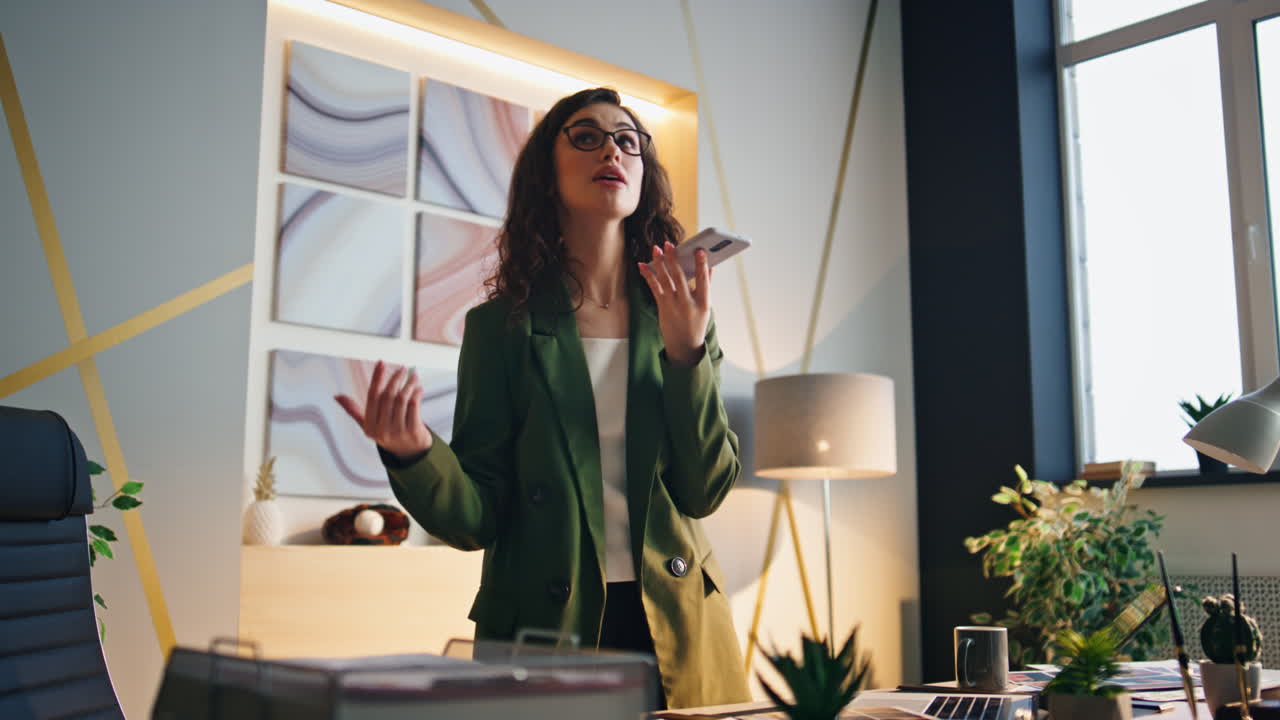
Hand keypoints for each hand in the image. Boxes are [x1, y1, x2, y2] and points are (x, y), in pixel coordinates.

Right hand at [335, 360, 432, 459]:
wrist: (409, 452)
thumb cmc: (387, 433)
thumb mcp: (367, 425)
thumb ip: (353, 410)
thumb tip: (337, 396)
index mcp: (369, 426)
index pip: (372, 396)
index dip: (376, 378)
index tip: (381, 363)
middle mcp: (382, 430)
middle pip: (388, 396)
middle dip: (395, 379)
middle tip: (402, 369)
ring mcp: (398, 432)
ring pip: (402, 399)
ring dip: (408, 384)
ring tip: (412, 376)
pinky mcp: (413, 431)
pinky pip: (414, 406)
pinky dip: (416, 394)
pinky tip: (418, 388)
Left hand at [637, 241, 710, 367]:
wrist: (684, 346)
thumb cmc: (697, 323)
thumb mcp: (706, 307)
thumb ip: (706, 286)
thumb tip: (709, 266)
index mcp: (703, 303)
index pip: (703, 281)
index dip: (701, 265)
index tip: (699, 250)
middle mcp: (687, 304)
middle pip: (680, 278)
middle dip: (674, 259)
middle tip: (669, 244)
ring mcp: (673, 306)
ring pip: (665, 281)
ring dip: (659, 263)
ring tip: (656, 249)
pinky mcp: (662, 308)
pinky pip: (654, 288)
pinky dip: (648, 276)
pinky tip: (643, 265)